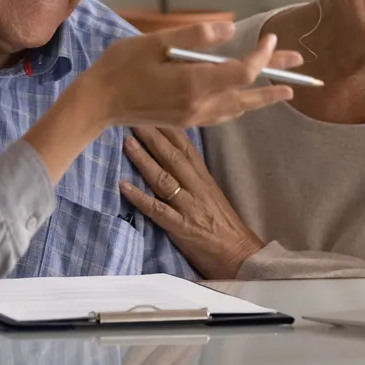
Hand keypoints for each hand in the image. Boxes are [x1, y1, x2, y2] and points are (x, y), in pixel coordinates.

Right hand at [23, 22, 300, 182]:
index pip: (243, 71)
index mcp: (195, 84)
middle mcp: (200, 105)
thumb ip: (195, 36)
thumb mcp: (154, 43)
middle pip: (249, 93)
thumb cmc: (120, 67)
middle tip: (302, 69)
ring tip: (285, 90)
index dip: (262, 56)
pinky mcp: (186, 121)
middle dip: (275, 78)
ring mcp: (194, 117)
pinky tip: (245, 102)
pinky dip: (241, 106)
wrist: (97, 103)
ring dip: (263, 97)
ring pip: (239, 108)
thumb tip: (229, 29)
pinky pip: (224, 115)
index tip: (269, 38)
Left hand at [120, 126, 265, 279]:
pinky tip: (124, 186)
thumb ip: (194, 175)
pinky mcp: (181, 227)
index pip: (186, 147)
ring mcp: (188, 207)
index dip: (169, 127)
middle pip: (172, 156)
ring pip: (163, 178)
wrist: (241, 256)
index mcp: (204, 178)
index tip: (154, 108)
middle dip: (153, 135)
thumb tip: (175, 155)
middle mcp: (196, 188)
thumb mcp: (213, 193)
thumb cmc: (225, 226)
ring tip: (127, 143)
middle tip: (135, 116)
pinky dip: (140, 197)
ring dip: (144, 159)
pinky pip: (157, 209)